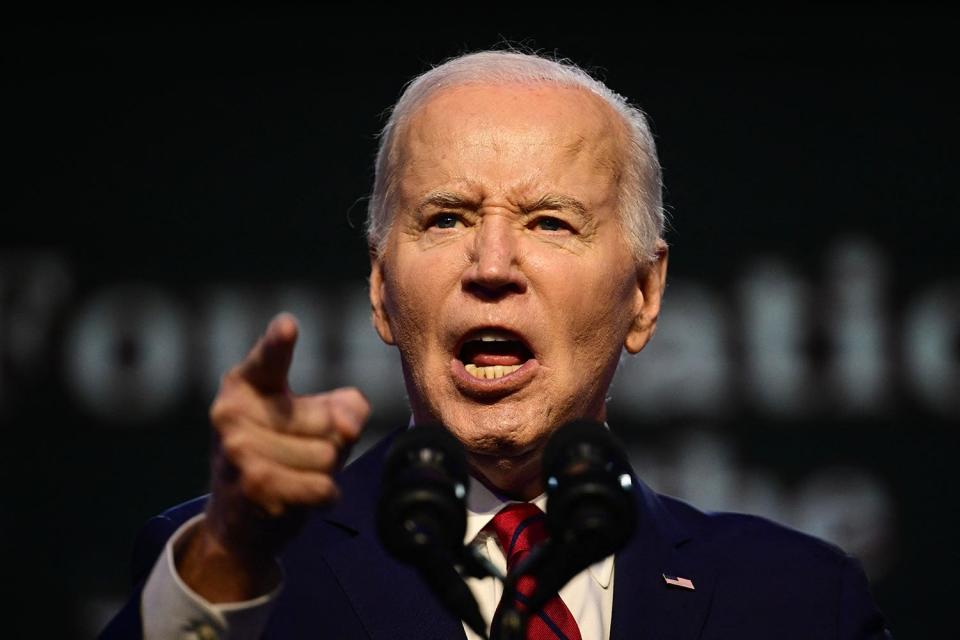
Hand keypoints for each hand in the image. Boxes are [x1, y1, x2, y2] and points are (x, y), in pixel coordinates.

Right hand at [177, 313, 369, 600]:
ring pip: (327, 455)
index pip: (268, 359)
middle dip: (330, 443)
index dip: (279, 342)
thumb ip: (344, 407)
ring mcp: (239, 449)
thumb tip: (349, 425)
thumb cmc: (281, 455)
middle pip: (327, 421)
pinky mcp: (254, 485)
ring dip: (325, 473)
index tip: (288, 325)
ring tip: (296, 476)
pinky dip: (324, 496)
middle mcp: (232, 412)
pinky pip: (321, 486)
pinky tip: (301, 498)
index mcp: (246, 384)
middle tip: (299, 455)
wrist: (238, 520)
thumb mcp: (313, 420)